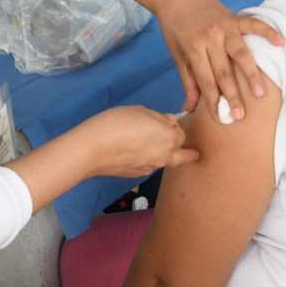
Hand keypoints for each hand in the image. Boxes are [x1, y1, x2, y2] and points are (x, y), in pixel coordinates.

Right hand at [78, 106, 198, 177]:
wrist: (93, 149)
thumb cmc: (116, 123)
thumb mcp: (140, 111)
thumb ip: (158, 117)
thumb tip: (168, 122)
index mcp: (169, 138)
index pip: (181, 135)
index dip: (175, 128)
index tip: (169, 124)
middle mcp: (164, 156)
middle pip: (183, 157)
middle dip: (188, 153)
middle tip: (193, 153)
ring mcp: (151, 168)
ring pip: (164, 162)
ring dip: (164, 155)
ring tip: (150, 146)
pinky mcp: (137, 175)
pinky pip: (149, 166)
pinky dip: (147, 160)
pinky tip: (133, 152)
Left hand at [156, 0, 283, 121]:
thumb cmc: (175, 27)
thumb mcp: (177, 54)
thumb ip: (188, 80)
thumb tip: (190, 107)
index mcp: (193, 48)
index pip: (206, 80)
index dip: (213, 101)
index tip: (222, 118)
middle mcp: (210, 37)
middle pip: (224, 71)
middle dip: (232, 95)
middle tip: (241, 115)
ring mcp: (224, 26)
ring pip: (241, 53)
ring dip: (251, 74)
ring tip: (259, 93)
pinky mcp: (234, 16)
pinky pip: (254, 25)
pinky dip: (268, 32)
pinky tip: (281, 43)